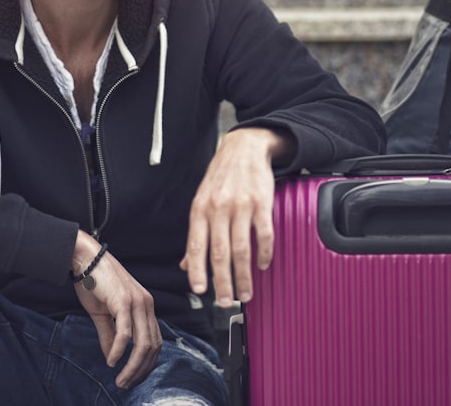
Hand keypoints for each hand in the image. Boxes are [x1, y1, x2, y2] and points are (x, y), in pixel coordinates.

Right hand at [71, 231, 160, 388]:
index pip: (155, 341)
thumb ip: (110, 335)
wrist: (86, 258)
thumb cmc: (94, 282)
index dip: (147, 363)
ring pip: (143, 343)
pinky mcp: (124, 301)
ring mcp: (138, 302)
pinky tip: (112, 361)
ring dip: (132, 366)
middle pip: (153, 346)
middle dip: (140, 370)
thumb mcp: (103, 313)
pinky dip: (119, 350)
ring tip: (120, 379)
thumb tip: (112, 358)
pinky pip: (125, 332)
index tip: (133, 377)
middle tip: (126, 384)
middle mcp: (147, 304)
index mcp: (146, 306)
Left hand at [179, 127, 293, 306]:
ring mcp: (241, 206)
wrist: (243, 148)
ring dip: (244, 275)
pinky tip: (262, 265)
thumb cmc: (221, 177)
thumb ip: (196, 234)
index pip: (196, 246)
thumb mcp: (201, 202)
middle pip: (219, 253)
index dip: (197, 271)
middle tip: (226, 301)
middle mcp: (218, 209)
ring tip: (245, 293)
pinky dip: (264, 254)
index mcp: (200, 210)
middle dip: (222, 282)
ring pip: (241, 249)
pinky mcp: (262, 203)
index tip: (200, 291)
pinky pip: (264, 234)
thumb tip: (186, 264)